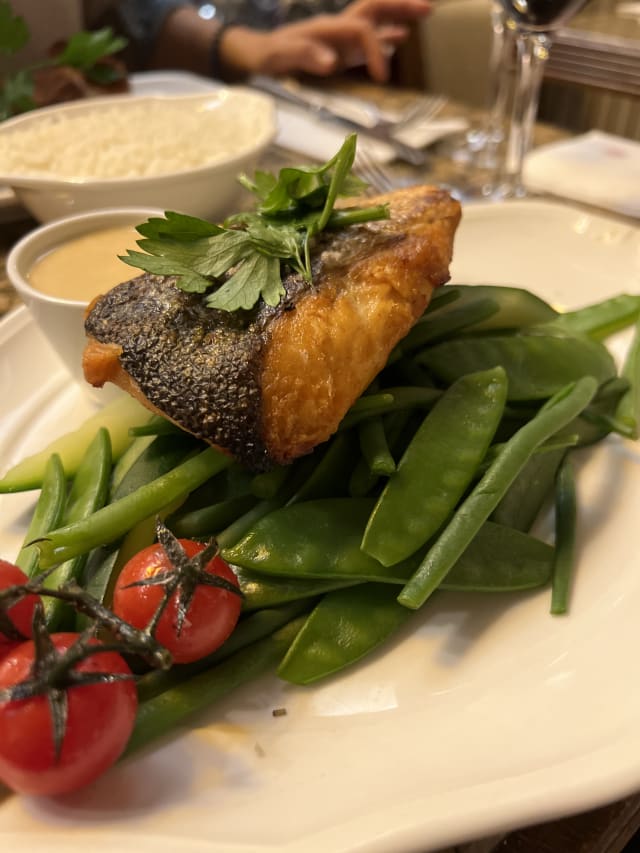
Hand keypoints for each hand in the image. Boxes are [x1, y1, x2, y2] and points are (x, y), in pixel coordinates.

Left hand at [220, 0, 431, 81]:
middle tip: (428, 9)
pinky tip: (402, 39)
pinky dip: (386, 37)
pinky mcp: (340, 50)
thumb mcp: (278, 58)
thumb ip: (304, 56)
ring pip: (375, 19)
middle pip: (375, 8)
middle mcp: (338, 27)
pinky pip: (368, 39)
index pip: (362, 30)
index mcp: (328, 28)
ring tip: (425, 13)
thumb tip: (331, 62)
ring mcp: (340, 38)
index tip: (382, 78)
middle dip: (400, 7)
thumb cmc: (265, 57)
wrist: (254, 55)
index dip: (376, 50)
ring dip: (399, 15)